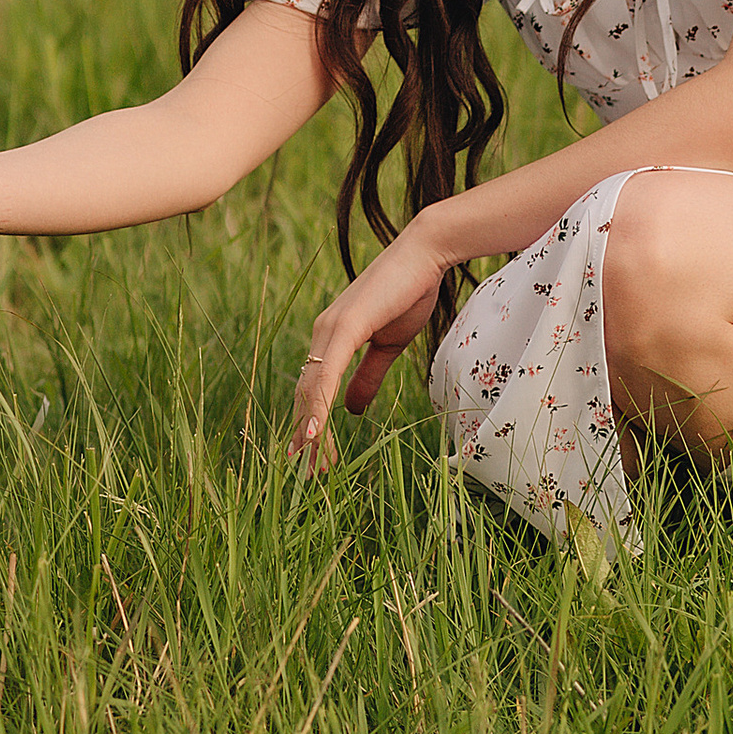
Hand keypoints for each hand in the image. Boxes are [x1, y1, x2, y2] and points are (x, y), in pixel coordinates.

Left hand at [290, 219, 448, 472]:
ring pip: (313, 389)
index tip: (311, 460)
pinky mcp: (345, 325)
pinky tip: (314, 432)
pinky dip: (320, 405)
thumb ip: (367, 376)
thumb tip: (350, 410)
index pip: (314, 391)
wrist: (424, 257)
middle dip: (307, 438)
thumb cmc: (408, 295)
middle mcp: (321, 333)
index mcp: (330, 339)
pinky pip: (327, 373)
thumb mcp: (388, 347)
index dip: (311, 425)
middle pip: (307, 395)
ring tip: (310, 465)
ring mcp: (330, 328)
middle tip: (308, 476)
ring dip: (311, 430)